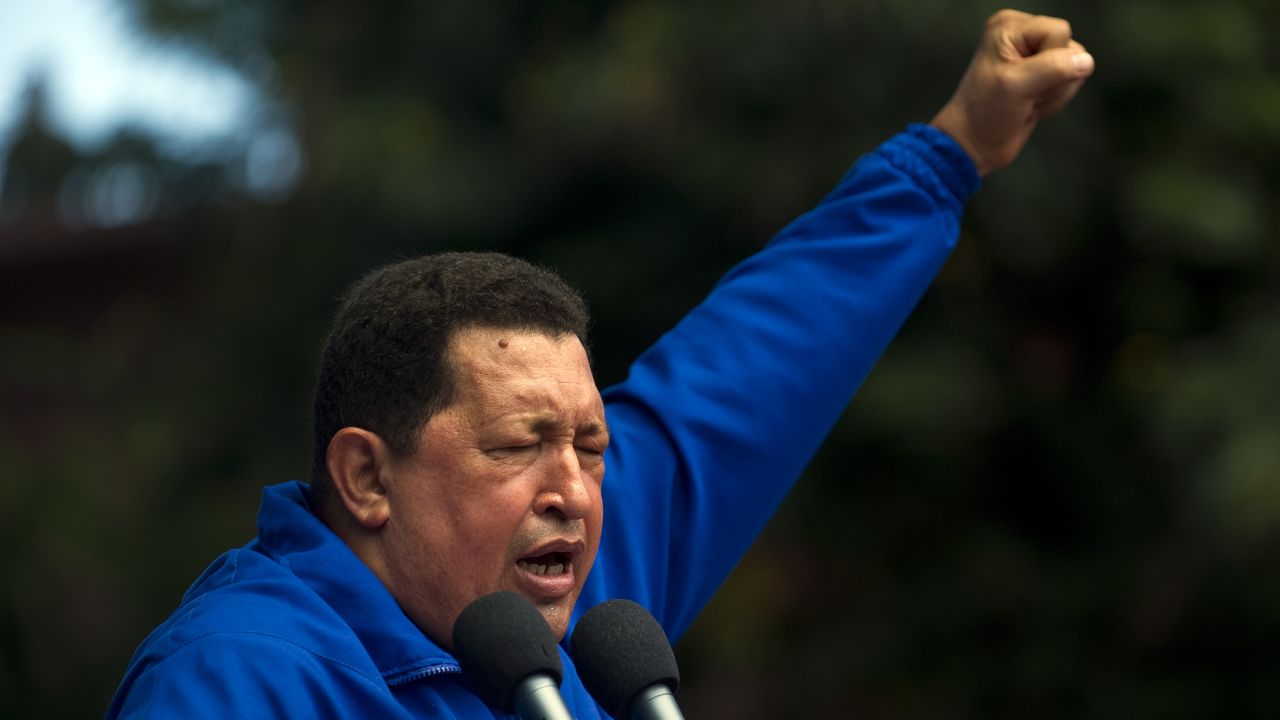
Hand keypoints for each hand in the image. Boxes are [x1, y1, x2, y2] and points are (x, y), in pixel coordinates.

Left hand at [930, 9, 1093, 176]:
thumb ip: (1053, 68)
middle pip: (1072, 48)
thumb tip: (1086, 61)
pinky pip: (1073, 80)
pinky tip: (1033, 104)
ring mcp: (1036, 54)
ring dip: (1055, 92)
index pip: (1059, 31)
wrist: (977, 143)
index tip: (1021, 80)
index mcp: (1010, 26)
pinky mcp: (1045, 74)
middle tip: (1024, 94)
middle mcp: (1024, 34)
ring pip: (1077, 66)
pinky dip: (1056, 99)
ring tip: (1027, 101)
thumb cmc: (986, 112)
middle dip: (1054, 79)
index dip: (1050, 61)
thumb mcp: (1016, 86)